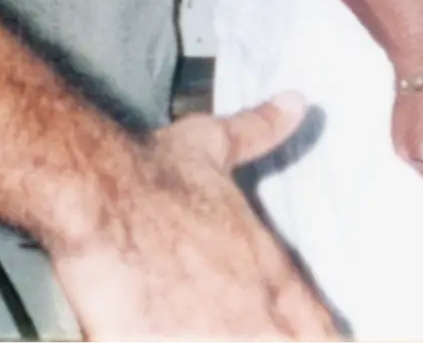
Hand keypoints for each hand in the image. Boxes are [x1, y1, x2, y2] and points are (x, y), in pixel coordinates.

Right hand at [46, 97, 338, 339]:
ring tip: (202, 328)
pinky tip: (160, 337)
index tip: (301, 330)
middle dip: (276, 338)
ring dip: (227, 341)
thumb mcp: (217, 147)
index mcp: (272, 275)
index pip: (320, 329)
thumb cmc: (156, 174)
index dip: (315, 333)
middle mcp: (254, 316)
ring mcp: (213, 340)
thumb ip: (262, 131)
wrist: (102, 196)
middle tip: (244, 326)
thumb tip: (296, 103)